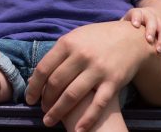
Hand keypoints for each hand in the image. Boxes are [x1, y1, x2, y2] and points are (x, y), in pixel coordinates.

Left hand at [25, 21, 154, 130]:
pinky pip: (97, 104)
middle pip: (56, 83)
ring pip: (72, 95)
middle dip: (45, 100)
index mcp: (68, 43)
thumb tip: (34, 76)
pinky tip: (78, 129)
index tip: (29, 98)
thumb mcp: (75, 38)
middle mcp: (81, 56)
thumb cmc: (97, 38)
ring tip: (49, 120)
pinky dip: (87, 119)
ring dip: (57, 111)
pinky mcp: (113, 81)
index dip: (34, 86)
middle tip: (42, 110)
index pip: (44, 68)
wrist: (131, 38)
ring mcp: (98, 69)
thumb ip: (57, 55)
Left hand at [122, 7, 160, 53]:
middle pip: (152, 21)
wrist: (150, 17)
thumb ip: (118, 29)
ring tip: (158, 50)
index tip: (135, 25)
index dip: (137, 18)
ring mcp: (160, 22)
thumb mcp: (125, 23)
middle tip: (149, 40)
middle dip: (151, 30)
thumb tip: (104, 40)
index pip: (137, 13)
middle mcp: (150, 16)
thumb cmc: (131, 25)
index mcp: (138, 13)